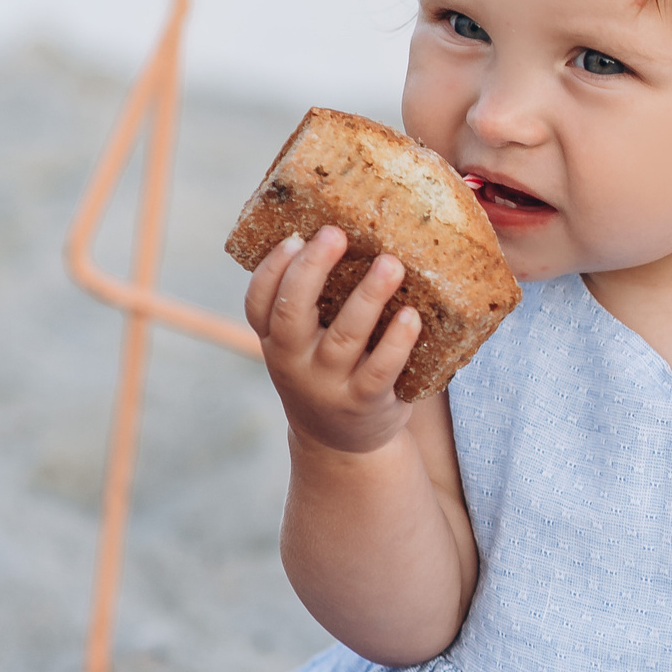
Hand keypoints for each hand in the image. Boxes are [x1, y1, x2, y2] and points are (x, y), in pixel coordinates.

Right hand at [244, 225, 422, 454]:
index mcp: (274, 340)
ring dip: (368, 297)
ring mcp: (328, 384)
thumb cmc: (329, 370)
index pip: (258, 303)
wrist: (343, 443)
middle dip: (312, 269)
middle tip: (336, 233)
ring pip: (345, 336)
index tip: (294, 236)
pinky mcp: (364, 402)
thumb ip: (313, 301)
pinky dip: (397, 341)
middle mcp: (293, 362)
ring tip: (391, 264)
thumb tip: (352, 227)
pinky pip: (381, 369)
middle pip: (292, 312)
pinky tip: (412, 316)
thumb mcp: (305, 343)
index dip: (271, 269)